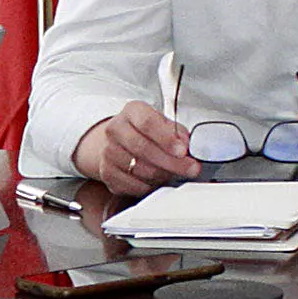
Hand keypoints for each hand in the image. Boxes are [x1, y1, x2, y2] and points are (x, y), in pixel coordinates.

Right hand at [78, 103, 196, 190]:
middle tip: (190, 168)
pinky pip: (133, 185)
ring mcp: (108, 152)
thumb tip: (187, 145)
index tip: (183, 150)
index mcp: (131, 111)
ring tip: (175, 173)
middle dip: (171, 162)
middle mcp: (114, 130)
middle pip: (142, 148)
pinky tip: (158, 180)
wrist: (118, 142)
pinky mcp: (107, 174)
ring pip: (139, 169)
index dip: (167, 139)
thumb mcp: (163, 123)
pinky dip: (150, 186)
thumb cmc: (146, 132)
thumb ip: (177, 132)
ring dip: (163, 175)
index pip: (147, 123)